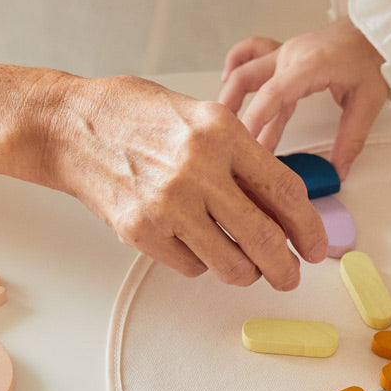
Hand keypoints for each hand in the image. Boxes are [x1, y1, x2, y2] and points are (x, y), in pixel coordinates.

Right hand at [38, 74, 326, 287]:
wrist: (72, 126)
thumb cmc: (139, 116)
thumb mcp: (203, 116)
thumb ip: (244, 155)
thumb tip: (285, 206)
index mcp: (222, 132)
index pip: (284, 190)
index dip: (309, 226)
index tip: (318, 245)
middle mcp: (198, 168)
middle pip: (264, 237)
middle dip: (287, 267)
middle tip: (292, 274)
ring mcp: (167, 204)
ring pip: (231, 263)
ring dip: (248, 272)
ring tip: (249, 265)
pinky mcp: (140, 232)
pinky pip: (192, 267)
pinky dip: (203, 263)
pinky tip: (198, 244)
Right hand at [219, 19, 389, 179]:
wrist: (375, 31)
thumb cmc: (372, 60)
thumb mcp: (367, 102)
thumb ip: (351, 139)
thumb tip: (339, 171)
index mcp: (309, 66)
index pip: (274, 93)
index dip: (256, 118)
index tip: (244, 141)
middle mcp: (291, 56)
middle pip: (247, 78)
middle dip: (232, 110)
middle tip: (226, 138)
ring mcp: (285, 52)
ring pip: (246, 69)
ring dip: (231, 95)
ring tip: (222, 123)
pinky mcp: (285, 53)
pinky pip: (252, 52)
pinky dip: (237, 63)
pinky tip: (227, 79)